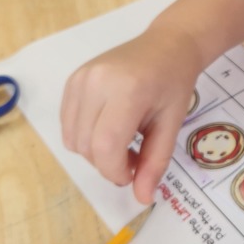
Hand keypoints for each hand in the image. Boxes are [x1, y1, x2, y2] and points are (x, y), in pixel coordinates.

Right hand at [61, 25, 202, 203]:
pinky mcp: (72, 79)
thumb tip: (142, 198)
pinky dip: (85, 136)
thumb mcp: (172, 124)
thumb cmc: (175, 83)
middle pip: (86, 146)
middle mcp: (96, 82)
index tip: (133, 174)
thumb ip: (155, 162)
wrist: (168, 44)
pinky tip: (109, 126)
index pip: (105, 146)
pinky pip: (68, 124)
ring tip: (123, 141)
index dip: (116, 171)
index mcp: (127, 90)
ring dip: (95, 152)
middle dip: (108, 163)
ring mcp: (80, 78)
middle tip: (134, 157)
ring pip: (73, 139)